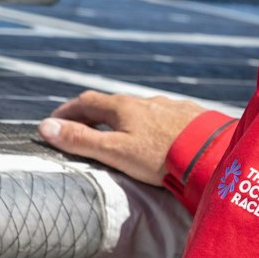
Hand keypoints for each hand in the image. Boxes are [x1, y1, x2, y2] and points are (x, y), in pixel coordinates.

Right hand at [39, 91, 208, 185]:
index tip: (54, 122)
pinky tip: (157, 137)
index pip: (86, 102)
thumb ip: (81, 140)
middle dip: (93, 116)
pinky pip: (164, 118)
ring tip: (119, 135)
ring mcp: (171, 107)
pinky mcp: (191, 117)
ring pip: (140, 110)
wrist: (213, 154)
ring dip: (123, 120)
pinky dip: (150, 125)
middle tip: (81, 129)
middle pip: (113, 104)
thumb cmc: (161, 156)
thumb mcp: (115, 151)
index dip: (67, 112)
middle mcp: (147, 101)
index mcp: (124, 107)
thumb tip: (46, 127)